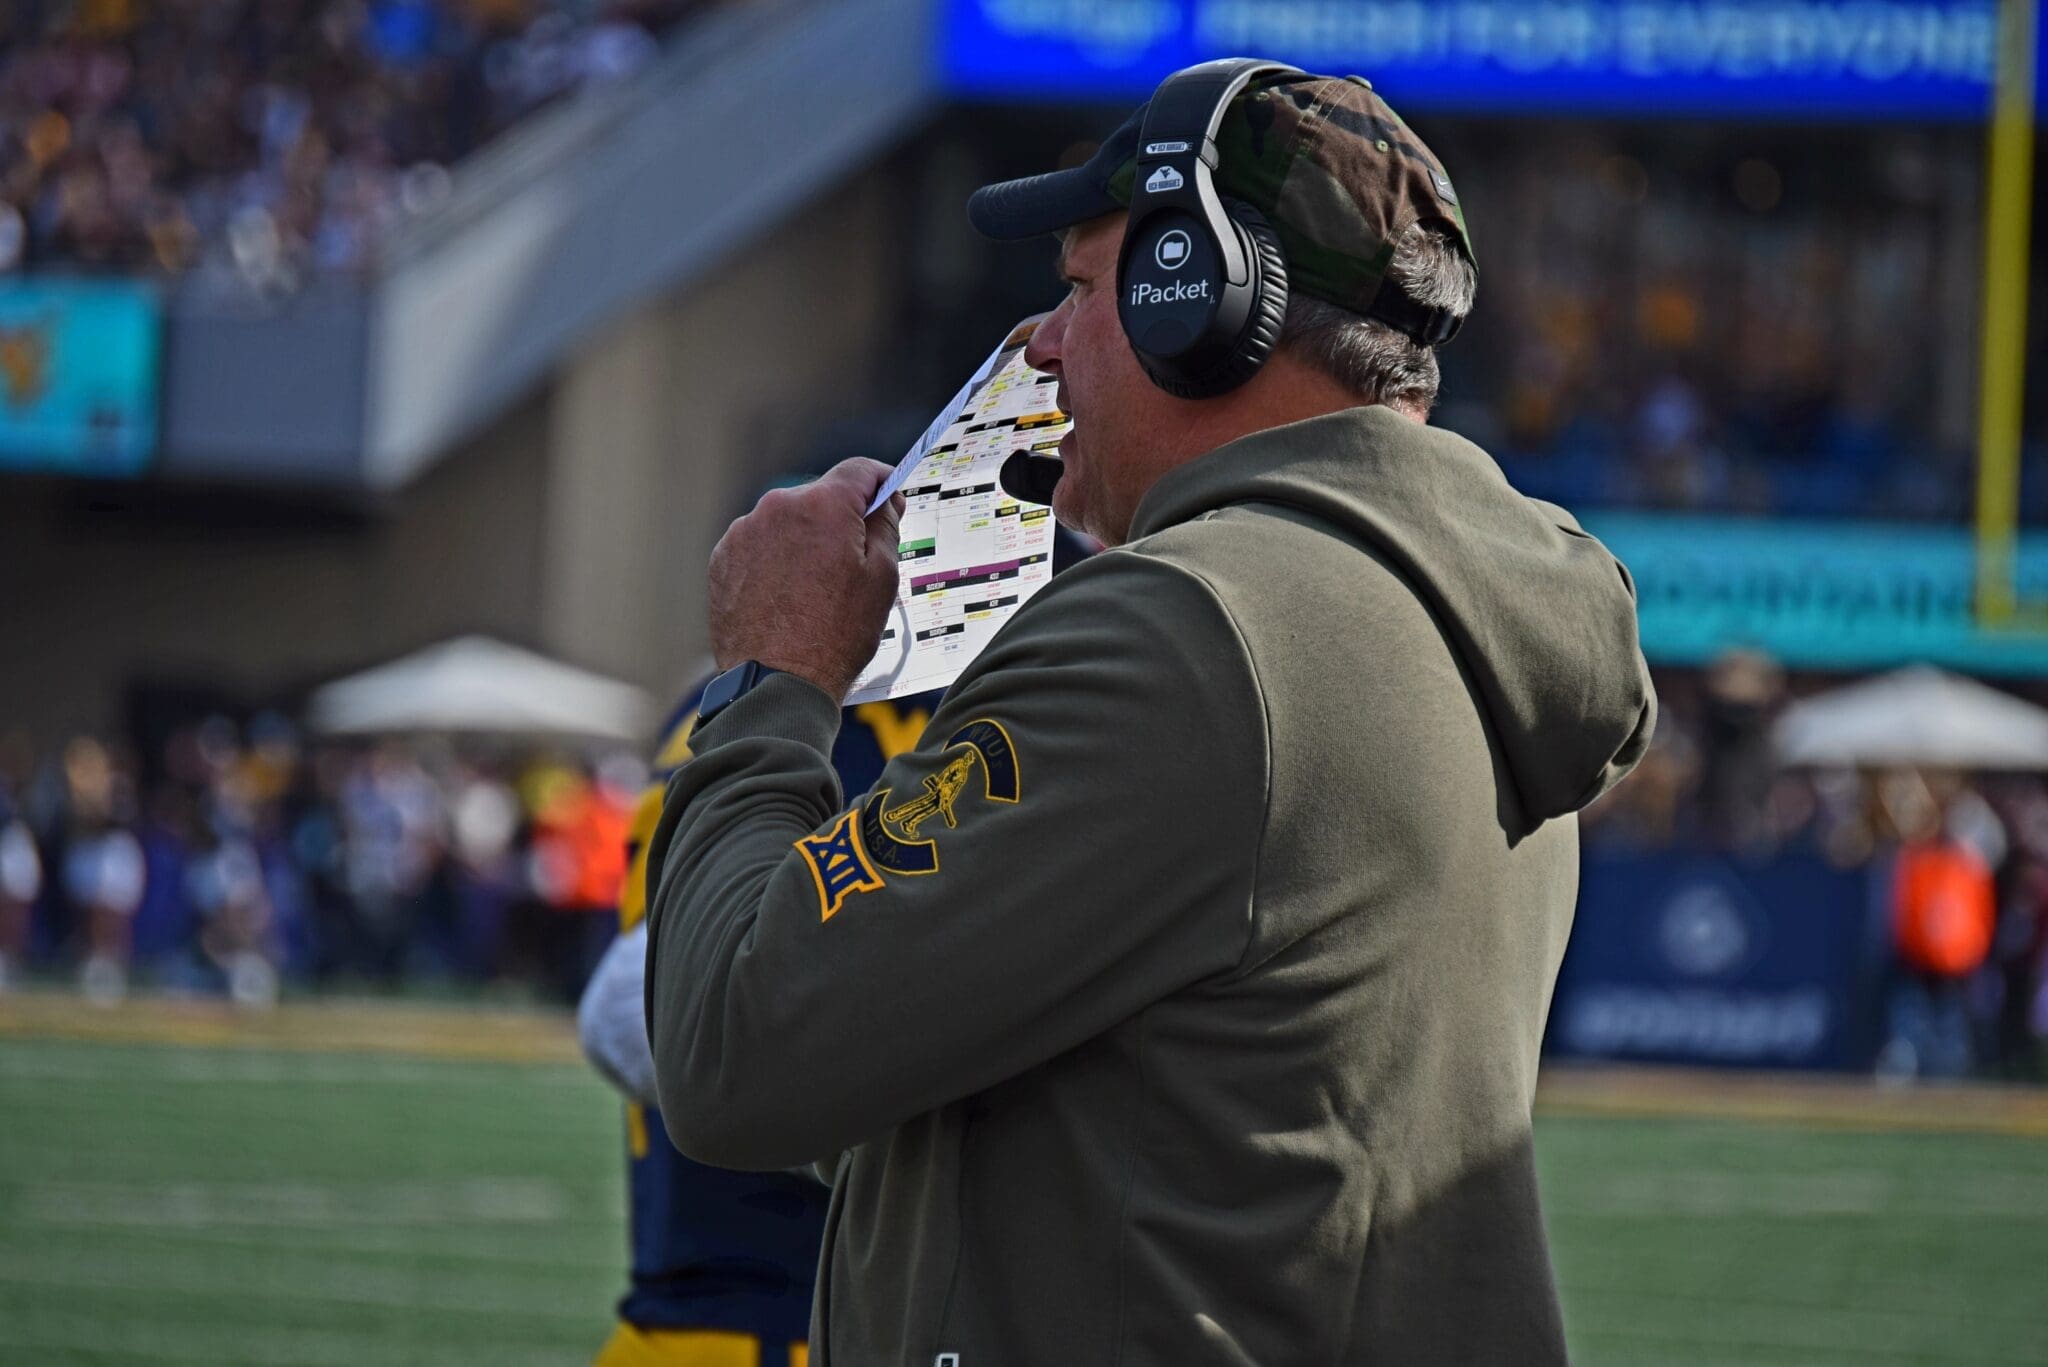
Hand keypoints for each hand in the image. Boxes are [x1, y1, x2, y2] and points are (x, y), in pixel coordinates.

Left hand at [707, 459, 904, 701]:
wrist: (777, 683)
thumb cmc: (834, 637)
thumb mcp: (882, 579)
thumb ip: (885, 527)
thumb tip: (885, 501)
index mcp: (822, 507)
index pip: (859, 470)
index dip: (881, 481)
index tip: (888, 497)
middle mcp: (777, 508)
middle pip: (820, 498)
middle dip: (841, 520)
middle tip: (855, 563)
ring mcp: (744, 533)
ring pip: (788, 523)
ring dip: (805, 542)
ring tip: (816, 590)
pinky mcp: (723, 559)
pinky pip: (760, 545)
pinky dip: (776, 561)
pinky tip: (788, 596)